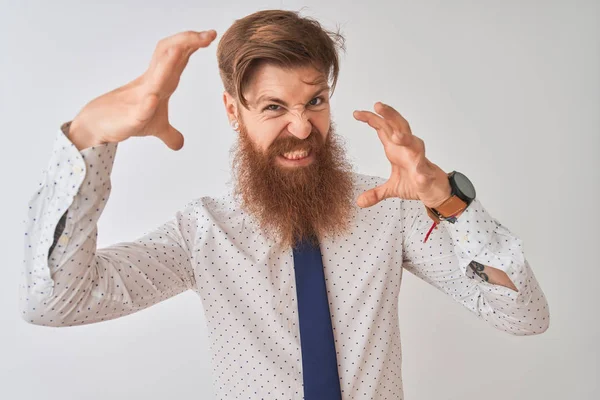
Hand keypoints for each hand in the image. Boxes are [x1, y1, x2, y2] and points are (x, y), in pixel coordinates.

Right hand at [70, 30, 216, 150]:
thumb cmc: (126, 119)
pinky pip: (141, 109)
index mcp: (160, 81)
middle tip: (208, 34)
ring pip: (156, 78)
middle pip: (169, 55)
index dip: (194, 44)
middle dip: (187, 42)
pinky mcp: (131, 117)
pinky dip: (147, 104)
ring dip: (168, 64)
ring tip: (181, 50)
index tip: (211, 34)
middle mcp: (151, 84)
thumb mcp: (155, 127)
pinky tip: (153, 98)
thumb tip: (180, 144)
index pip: (179, 57)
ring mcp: (140, 99)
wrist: (98, 125)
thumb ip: (170, 133)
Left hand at [353, 102, 451, 207]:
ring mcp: (418, 160)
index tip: (356, 113)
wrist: (435, 192)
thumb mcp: (391, 188)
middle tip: (378, 106)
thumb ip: (375, 193)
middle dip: (390, 115)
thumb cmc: (415, 181)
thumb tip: (359, 202)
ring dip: (406, 139)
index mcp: (396, 149)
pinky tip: (419, 176)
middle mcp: (407, 149)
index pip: (383, 129)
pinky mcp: (427, 174)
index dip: (372, 119)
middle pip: (399, 127)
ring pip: (414, 144)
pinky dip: (422, 172)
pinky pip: (425, 171)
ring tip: (396, 136)